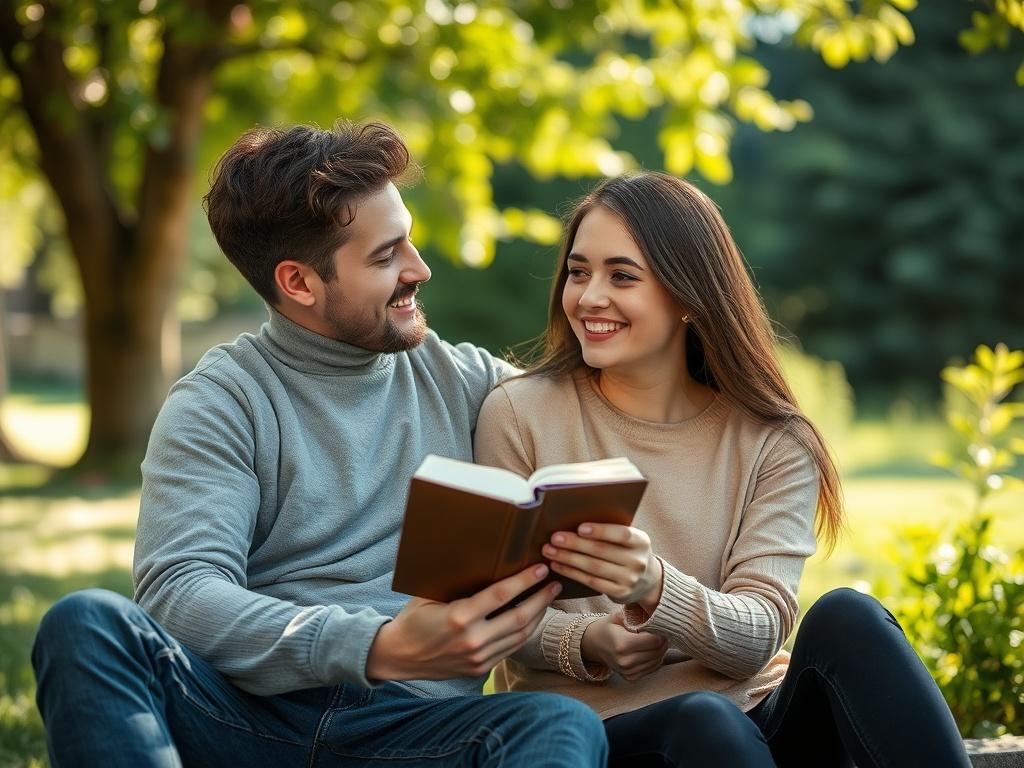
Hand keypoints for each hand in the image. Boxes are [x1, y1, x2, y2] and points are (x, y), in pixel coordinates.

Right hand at [366, 564, 560, 680]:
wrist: (399, 656)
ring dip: (538, 615)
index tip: (540, 569)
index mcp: (459, 617)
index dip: (525, 581)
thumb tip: (485, 560)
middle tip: (555, 582)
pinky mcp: (480, 669)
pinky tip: (532, 618)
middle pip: (519, 617)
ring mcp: (478, 658)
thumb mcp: (431, 594)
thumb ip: (458, 584)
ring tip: (549, 597)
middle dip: (541, 598)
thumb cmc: (414, 618)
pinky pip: (511, 648)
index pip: (501, 596)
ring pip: (519, 635)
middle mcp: (472, 640)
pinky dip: (525, 632)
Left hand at [543, 523, 662, 607]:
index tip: (580, 528)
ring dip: (568, 558)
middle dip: (575, 544)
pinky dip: (572, 572)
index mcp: (641, 541)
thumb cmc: (628, 551)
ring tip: (550, 550)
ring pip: (594, 567)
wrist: (647, 580)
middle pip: (602, 551)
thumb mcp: (629, 539)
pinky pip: (591, 582)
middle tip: (554, 538)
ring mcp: (629, 579)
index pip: (622, 534)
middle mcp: (638, 561)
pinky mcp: (619, 593)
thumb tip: (575, 521)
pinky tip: (558, 565)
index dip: (601, 531)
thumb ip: (610, 531)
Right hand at [580, 612, 667, 680]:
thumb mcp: (619, 616)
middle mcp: (625, 661)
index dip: (661, 633)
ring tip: (655, 640)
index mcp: (622, 644)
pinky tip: (650, 650)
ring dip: (660, 651)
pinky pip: (652, 669)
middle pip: (657, 652)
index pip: (654, 641)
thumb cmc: (608, 627)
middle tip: (661, 632)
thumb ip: (636, 615)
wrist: (594, 644)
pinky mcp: (631, 678)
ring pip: (657, 661)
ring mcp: (628, 672)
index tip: (660, 626)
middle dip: (663, 641)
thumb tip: (655, 615)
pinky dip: (655, 659)